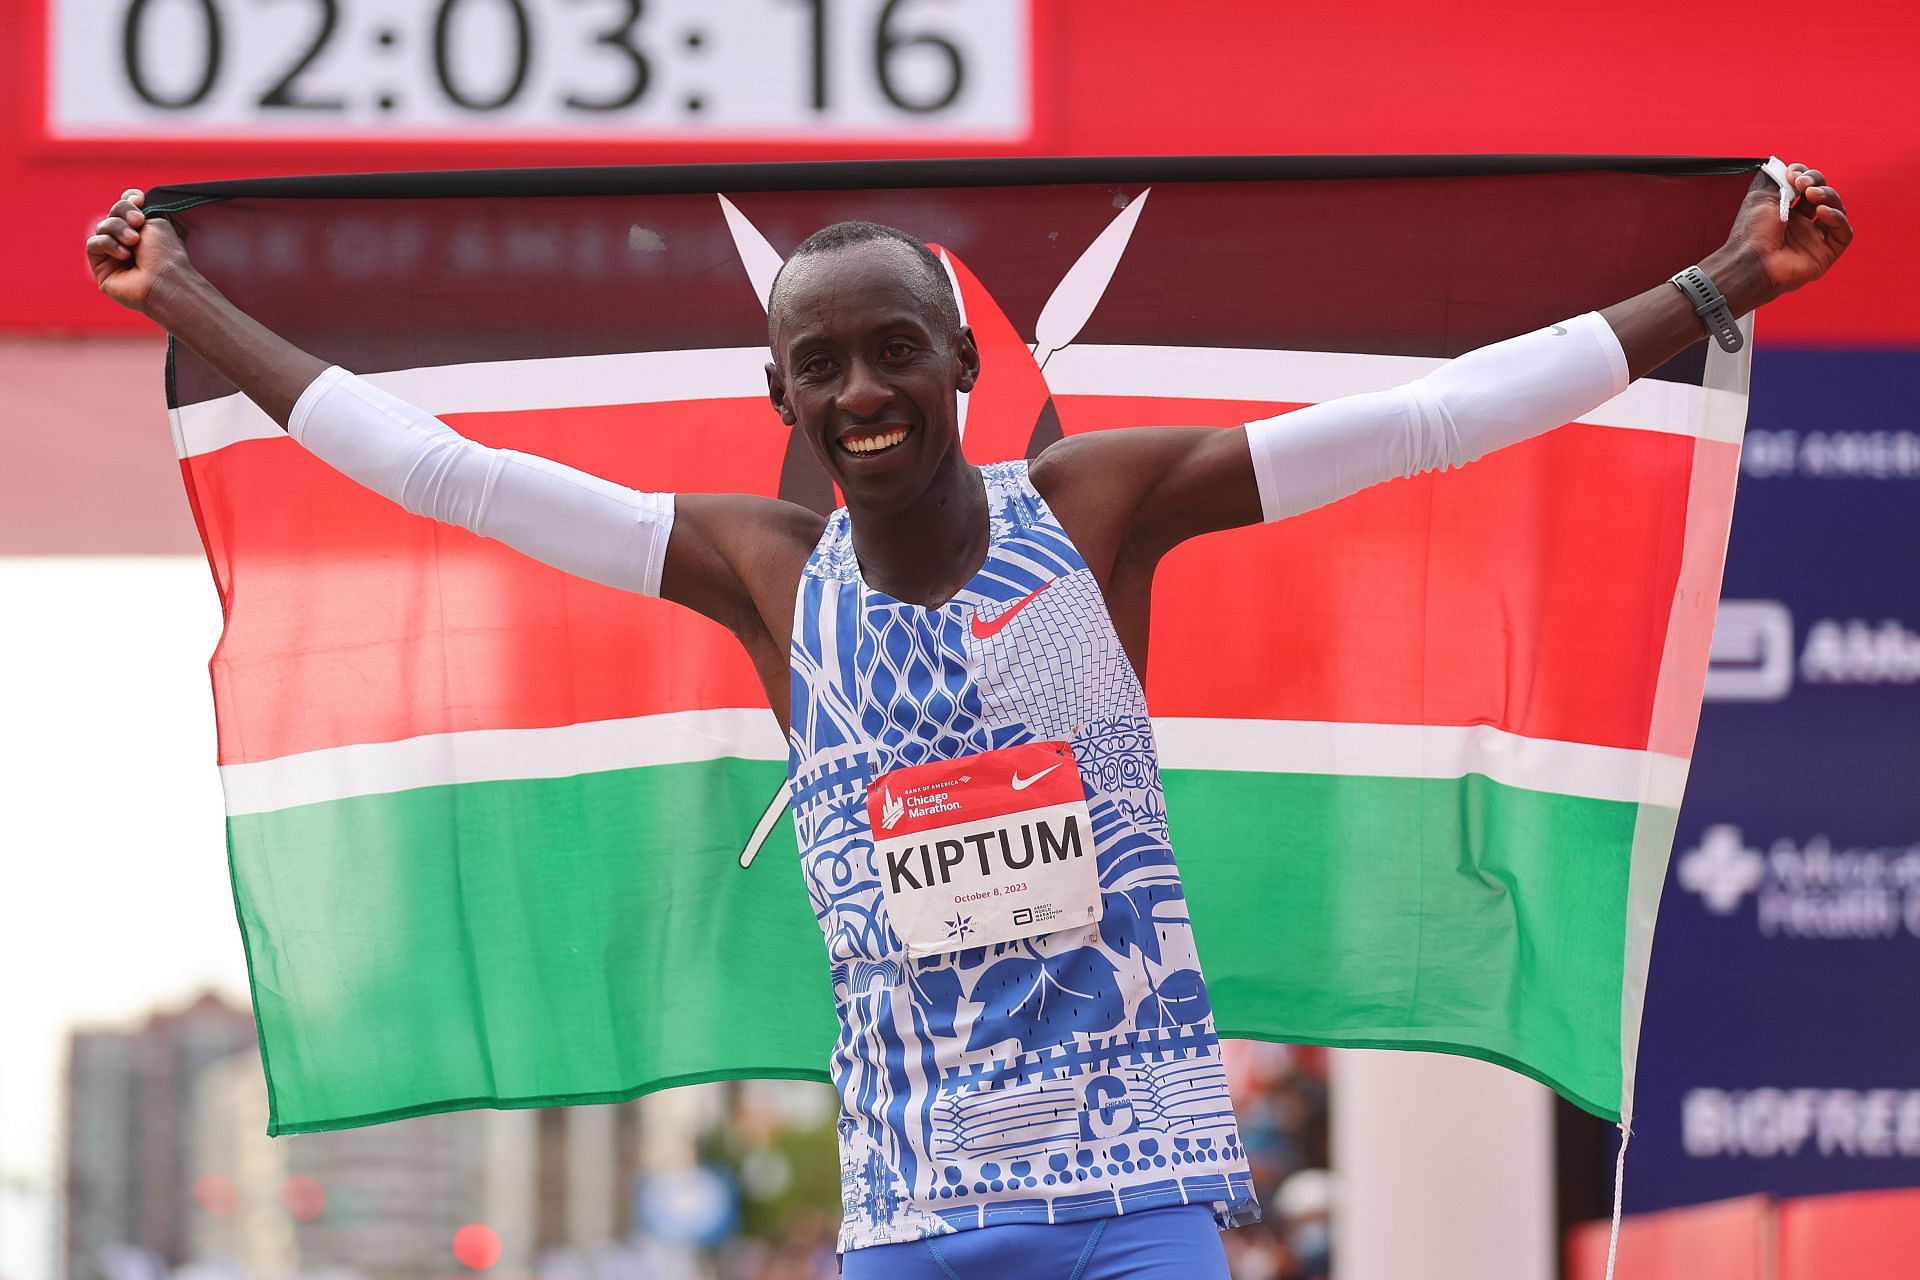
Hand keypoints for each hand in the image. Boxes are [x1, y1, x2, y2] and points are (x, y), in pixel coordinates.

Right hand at [86, 189, 194, 313]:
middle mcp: (128, 240)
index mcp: (144, 230)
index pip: (126, 206)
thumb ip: (138, 209)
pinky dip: (108, 245)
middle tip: (139, 222)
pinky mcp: (101, 267)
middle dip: (123, 212)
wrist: (165, 281)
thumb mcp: (156, 222)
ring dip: (117, 229)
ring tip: (134, 241)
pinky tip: (124, 255)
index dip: (128, 200)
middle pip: (113, 213)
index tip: (139, 199)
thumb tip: (127, 200)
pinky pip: (94, 244)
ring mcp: (113, 254)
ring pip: (102, 226)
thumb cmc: (165, 254)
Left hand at [1713, 163, 1852, 306]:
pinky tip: (1822, 211)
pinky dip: (1837, 217)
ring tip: (1812, 194)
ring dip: (1828, 196)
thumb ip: (1777, 179)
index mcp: (1786, 212)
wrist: (1749, 262)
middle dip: (1817, 182)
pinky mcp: (1825, 254)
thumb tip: (1788, 167)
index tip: (1794, 172)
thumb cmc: (1750, 234)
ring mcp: (1814, 239)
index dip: (1806, 175)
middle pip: (1824, 195)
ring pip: (1837, 210)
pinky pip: (1843, 232)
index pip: (1808, 187)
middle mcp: (1801, 225)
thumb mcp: (1760, 197)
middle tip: (1802, 183)